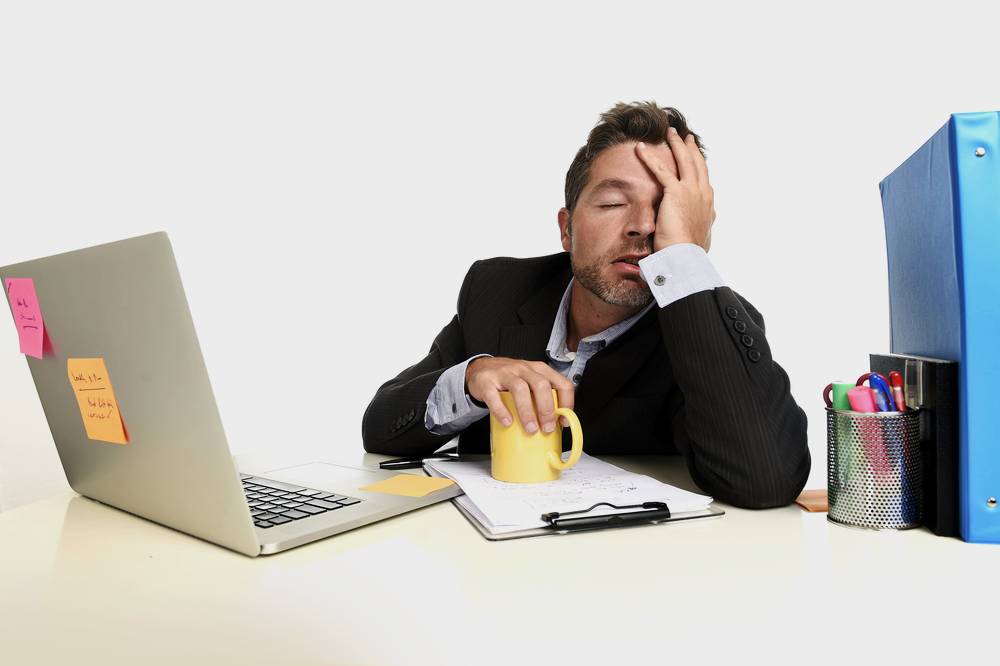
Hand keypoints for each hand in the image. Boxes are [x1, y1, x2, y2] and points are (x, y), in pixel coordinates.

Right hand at [465, 357, 574, 433]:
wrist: (481, 369)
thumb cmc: (509, 379)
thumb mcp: (529, 383)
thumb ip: (541, 398)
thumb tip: (554, 424)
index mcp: (539, 370)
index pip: (561, 383)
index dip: (566, 403)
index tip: (563, 420)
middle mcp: (524, 369)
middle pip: (541, 385)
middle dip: (547, 409)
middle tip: (547, 427)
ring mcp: (505, 373)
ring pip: (520, 389)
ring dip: (528, 412)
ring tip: (530, 428)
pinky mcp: (487, 381)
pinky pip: (494, 396)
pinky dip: (502, 411)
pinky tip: (507, 422)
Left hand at [635, 127, 715, 252]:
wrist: (687, 257)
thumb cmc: (691, 253)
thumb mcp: (700, 237)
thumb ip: (699, 227)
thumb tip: (701, 227)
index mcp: (708, 204)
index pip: (704, 179)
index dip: (699, 166)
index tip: (696, 157)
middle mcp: (703, 193)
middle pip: (697, 164)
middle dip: (691, 148)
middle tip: (686, 136)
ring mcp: (691, 191)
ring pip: (684, 160)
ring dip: (676, 144)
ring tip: (670, 132)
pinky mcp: (675, 193)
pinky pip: (660, 170)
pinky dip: (649, 157)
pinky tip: (639, 148)